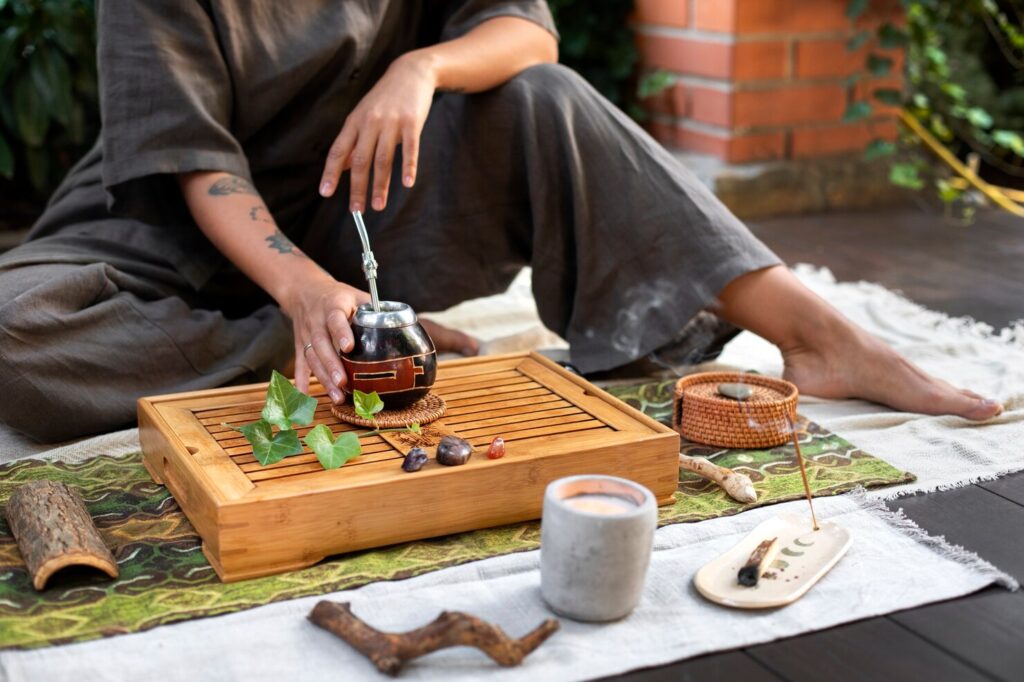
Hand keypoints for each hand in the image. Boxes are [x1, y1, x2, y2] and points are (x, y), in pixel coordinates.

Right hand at [283, 273, 370, 402]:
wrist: (305, 290)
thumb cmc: (338, 296)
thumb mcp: (356, 295)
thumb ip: (374, 311)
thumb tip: (403, 327)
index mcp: (333, 305)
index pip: (335, 319)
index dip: (341, 333)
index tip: (349, 348)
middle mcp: (316, 320)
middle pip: (321, 344)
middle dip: (332, 365)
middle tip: (343, 382)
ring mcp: (306, 334)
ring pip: (311, 358)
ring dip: (323, 378)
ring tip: (337, 396)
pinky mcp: (299, 344)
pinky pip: (300, 364)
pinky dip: (301, 381)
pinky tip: (305, 395)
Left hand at [319, 52, 436, 211]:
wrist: (411, 73)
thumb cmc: (385, 99)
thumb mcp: (364, 115)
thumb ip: (354, 141)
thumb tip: (344, 167)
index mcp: (354, 122)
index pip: (339, 151)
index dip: (331, 173)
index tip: (326, 193)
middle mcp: (370, 123)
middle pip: (361, 161)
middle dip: (357, 188)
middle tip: (356, 211)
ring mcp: (391, 122)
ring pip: (383, 159)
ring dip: (380, 186)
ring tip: (378, 206)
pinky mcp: (412, 122)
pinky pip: (409, 149)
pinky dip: (408, 167)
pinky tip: (407, 183)